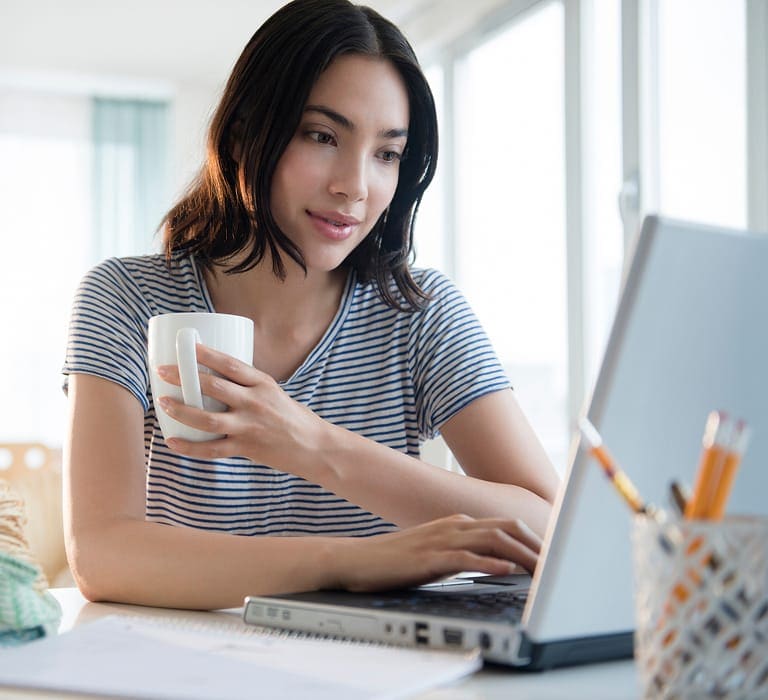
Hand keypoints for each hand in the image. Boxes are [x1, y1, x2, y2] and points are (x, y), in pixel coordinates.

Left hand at [156, 343, 325, 471]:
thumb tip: (212, 377)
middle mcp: (255, 403)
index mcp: (263, 384)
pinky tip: (173, 441)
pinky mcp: (247, 448)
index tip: (186, 346)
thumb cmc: (292, 417)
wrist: (314, 446)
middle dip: (185, 377)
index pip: (231, 364)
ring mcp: (250, 427)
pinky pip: (212, 450)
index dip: (206, 354)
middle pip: (214, 388)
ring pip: (208, 419)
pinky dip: (190, 447)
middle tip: (162, 371)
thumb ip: (246, 386)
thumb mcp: (273, 392)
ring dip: (182, 410)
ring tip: (164, 402)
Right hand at [333, 514, 542, 591]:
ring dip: (521, 554)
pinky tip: (505, 570)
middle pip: (506, 528)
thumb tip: (499, 563)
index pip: (506, 525)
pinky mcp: (428, 557)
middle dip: (536, 544)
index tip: (554, 555)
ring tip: (543, 569)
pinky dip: (488, 562)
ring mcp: (441, 539)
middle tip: (559, 563)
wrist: (358, 561)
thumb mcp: (438, 552)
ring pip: (492, 539)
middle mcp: (454, 525)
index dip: (534, 539)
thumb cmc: (398, 561)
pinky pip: (464, 557)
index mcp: (458, 522)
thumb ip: (466, 552)